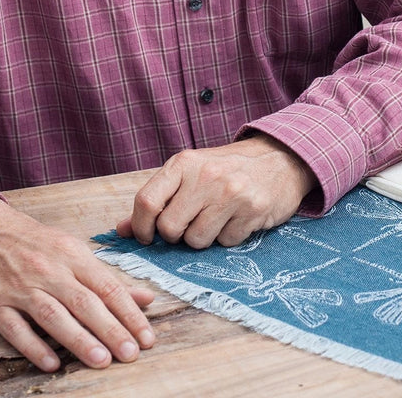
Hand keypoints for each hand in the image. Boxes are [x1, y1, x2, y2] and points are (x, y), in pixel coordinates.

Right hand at [0, 192, 154, 371]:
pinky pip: (16, 330)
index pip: (107, 286)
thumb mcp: (70, 250)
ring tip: (102, 360)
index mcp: (71, 254)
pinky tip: (52, 364)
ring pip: (54, 316)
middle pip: (85, 303)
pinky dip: (34, 347)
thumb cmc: (30, 242)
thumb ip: (105, 277)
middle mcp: (48, 270)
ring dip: (79, 340)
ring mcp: (20, 288)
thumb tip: (145, 298)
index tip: (147, 335)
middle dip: (111, 329)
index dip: (129, 312)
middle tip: (132, 353)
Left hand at [116, 133, 316, 248]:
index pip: (146, 201)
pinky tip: (237, 218)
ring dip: (203, 238)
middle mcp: (205, 176)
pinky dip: (228, 237)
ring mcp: (231, 193)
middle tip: (190, 223)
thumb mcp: (189, 174)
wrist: (280, 158)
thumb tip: (121, 230)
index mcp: (184, 163)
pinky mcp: (253, 210)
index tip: (147, 236)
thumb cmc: (227, 168)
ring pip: (196, 241)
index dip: (141, 227)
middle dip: (176, 235)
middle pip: (169, 229)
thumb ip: (157, 199)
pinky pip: (225, 243)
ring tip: (217, 217)